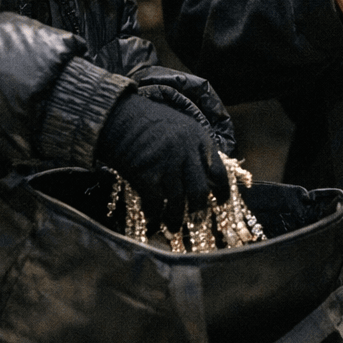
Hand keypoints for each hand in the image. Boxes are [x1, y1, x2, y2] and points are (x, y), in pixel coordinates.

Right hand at [94, 92, 228, 221]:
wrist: (119, 115)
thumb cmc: (148, 121)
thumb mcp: (181, 127)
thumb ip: (194, 149)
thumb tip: (203, 176)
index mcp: (200, 140)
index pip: (220, 172)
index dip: (223, 191)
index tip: (222, 202)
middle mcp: (186, 153)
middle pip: (199, 191)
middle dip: (199, 211)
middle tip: (197, 222)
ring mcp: (166, 164)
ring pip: (178, 202)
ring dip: (176, 219)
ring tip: (173, 228)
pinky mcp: (145, 174)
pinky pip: (155, 203)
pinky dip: (154, 215)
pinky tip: (153, 220)